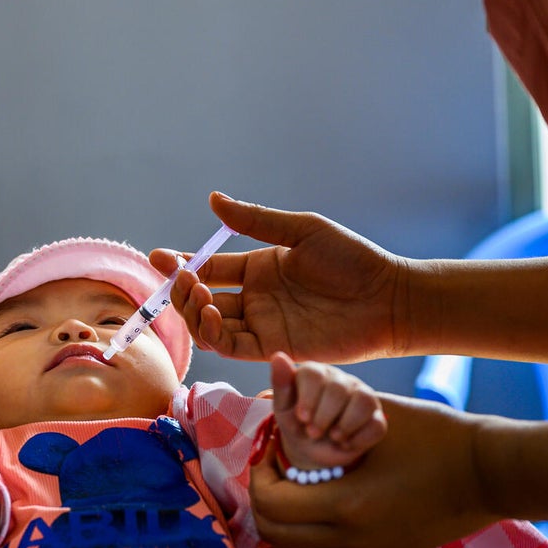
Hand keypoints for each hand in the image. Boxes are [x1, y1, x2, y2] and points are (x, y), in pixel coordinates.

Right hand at [151, 191, 409, 363]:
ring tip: (199, 294)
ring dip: (194, 312)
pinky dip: (214, 334)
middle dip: (181, 290)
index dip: (180, 265)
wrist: (389, 299)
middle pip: (201, 299)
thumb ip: (256, 221)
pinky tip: (213, 315)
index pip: (208, 268)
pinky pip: (231, 346)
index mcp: (257, 268)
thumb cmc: (352, 261)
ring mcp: (262, 325)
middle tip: (181, 278)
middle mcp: (254, 298)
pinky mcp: (273, 348)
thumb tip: (214, 199)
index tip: (159, 257)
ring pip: (209, 326)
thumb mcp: (301, 231)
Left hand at [249, 394, 496, 547]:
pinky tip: (319, 500)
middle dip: (265, 498)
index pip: (272, 504)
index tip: (270, 449)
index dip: (260, 474)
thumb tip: (276, 404)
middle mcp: (354, 539)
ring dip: (283, 521)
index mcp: (348, 504)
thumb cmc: (434, 436)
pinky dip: (307, 534)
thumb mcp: (372, 419)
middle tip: (275, 467)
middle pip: (276, 536)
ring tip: (294, 484)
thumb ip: (321, 418)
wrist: (490, 472)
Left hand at [269, 352, 385, 469]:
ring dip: (346, 425)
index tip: (302, 418)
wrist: (313, 450)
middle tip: (313, 433)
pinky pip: (377, 424)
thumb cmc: (297, 423)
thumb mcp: (283, 408)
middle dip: (324, 416)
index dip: (308, 398)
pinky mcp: (376, 417)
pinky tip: (346, 444)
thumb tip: (278, 357)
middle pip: (338, 390)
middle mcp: (341, 380)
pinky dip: (360, 439)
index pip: (314, 374)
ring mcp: (361, 396)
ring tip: (333, 437)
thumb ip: (281, 384)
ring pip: (364, 401)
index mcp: (316, 373)